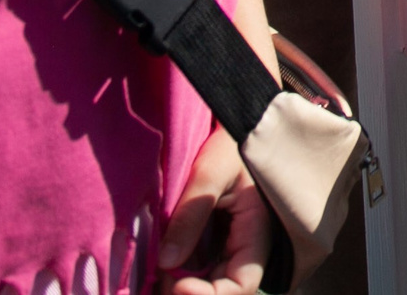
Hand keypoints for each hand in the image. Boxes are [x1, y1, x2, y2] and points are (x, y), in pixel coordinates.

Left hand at [160, 128, 270, 294]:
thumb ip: (191, 215)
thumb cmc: (231, 145)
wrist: (232, 127)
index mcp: (256, 233)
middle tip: (156, 285)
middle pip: (222, 290)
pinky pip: (193, 271)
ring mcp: (225, 249)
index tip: (178, 284)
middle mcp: (242, 249)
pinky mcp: (207, 245)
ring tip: (151, 280)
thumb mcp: (211, 172)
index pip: (242, 284)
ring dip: (178, 287)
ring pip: (206, 284)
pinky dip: (173, 277)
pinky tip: (154, 272)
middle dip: (189, 294)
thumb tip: (166, 261)